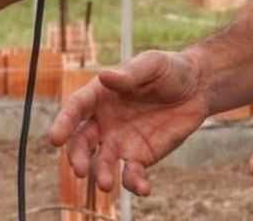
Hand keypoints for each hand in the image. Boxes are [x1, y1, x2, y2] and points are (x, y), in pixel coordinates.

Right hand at [48, 50, 211, 195]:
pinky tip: (143, 188)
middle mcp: (104, 122)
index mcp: (100, 96)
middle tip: (80, 170)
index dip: (64, 123)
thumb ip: (129, 73)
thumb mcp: (151, 64)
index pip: (75, 109)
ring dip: (101, 175)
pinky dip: (134, 184)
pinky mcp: (140, 157)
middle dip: (77, 157)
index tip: (55, 139)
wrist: (197, 88)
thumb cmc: (169, 70)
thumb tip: (105, 76)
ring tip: (106, 184)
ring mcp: (120, 142)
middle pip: (82, 142)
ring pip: (102, 163)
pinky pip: (131, 175)